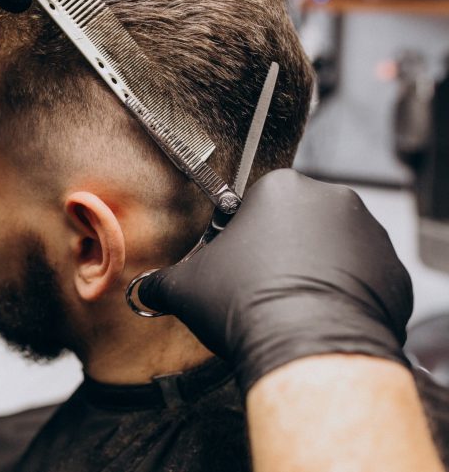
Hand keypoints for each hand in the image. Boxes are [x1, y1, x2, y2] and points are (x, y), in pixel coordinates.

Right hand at [139, 169, 413, 392]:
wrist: (306, 348)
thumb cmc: (246, 304)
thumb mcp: (187, 288)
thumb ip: (162, 281)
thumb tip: (143, 289)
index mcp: (279, 188)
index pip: (255, 206)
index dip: (242, 239)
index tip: (237, 266)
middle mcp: (331, 199)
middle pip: (297, 222)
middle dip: (280, 251)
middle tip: (262, 287)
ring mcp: (369, 234)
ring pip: (332, 248)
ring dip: (314, 269)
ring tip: (292, 306)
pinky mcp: (393, 271)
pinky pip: (364, 277)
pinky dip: (347, 293)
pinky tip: (322, 316)